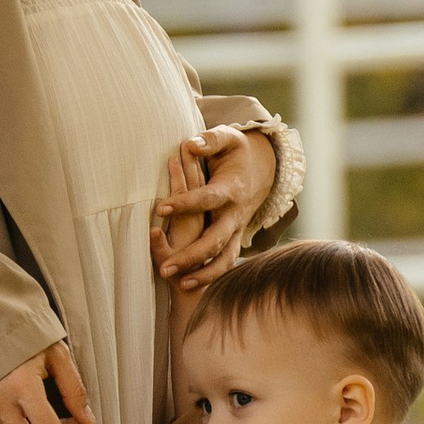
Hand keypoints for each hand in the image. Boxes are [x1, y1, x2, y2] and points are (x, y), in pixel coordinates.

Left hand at [151, 128, 278, 288]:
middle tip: (164, 268)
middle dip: (191, 255)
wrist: (263, 169)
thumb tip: (190, 144)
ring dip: (203, 273)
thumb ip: (210, 140)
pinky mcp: (235, 238)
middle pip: (215, 239)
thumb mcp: (229, 138)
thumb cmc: (238, 152)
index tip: (160, 208)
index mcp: (231, 189)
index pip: (207, 198)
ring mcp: (237, 229)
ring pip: (224, 258)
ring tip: (179, 285)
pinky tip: (190, 286)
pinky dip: (212, 276)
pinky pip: (226, 262)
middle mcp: (235, 214)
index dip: (185, 203)